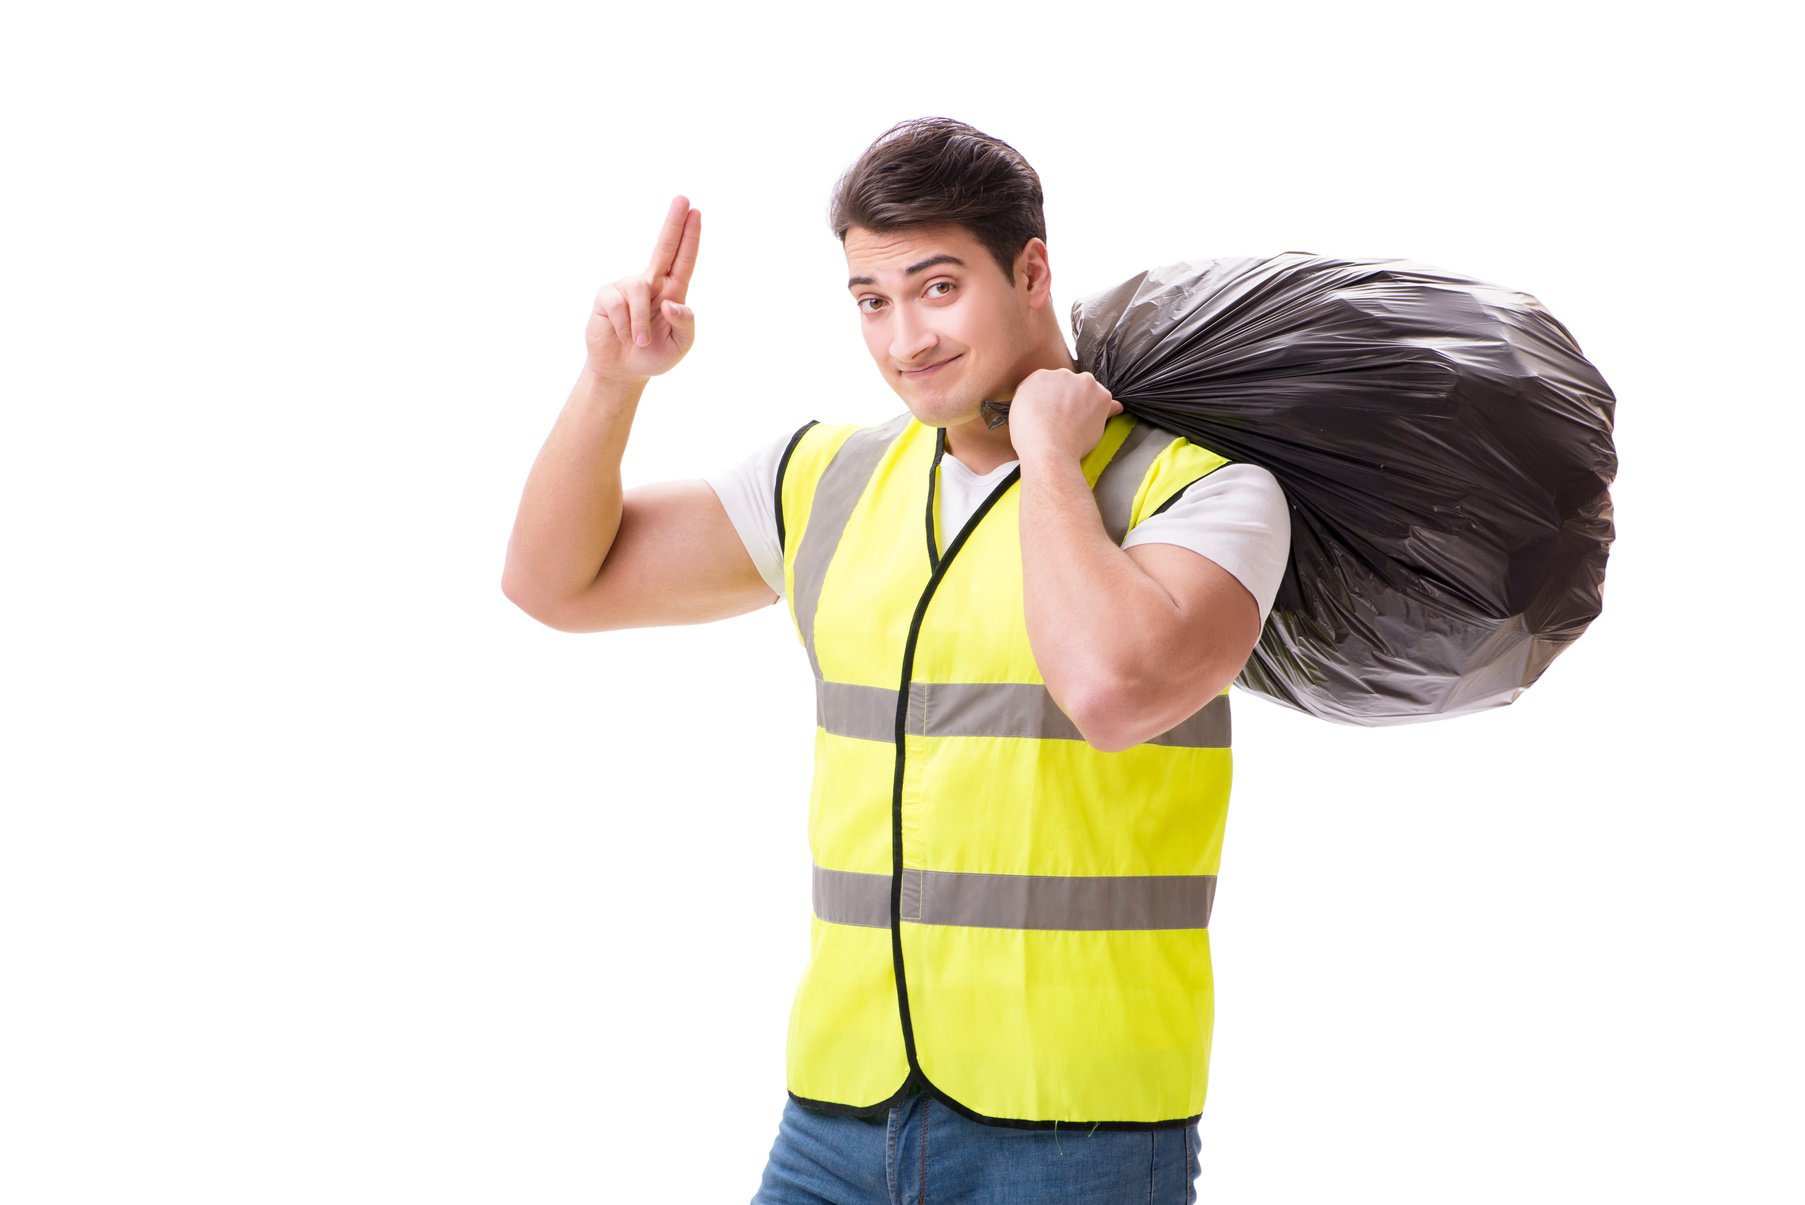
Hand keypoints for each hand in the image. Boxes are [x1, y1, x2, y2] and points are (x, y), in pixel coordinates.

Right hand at [584, 196, 700, 383]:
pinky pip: (619, 305)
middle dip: (673, 223)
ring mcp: (627, 288)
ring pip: (641, 290)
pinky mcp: (607, 296)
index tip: (696, 212)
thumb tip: (673, 300)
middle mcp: (651, 283)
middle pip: (664, 248)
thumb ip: (686, 324)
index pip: (684, 260)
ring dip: (642, 323)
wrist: (621, 371)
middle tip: (683, 198)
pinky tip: (624, 336)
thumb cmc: (653, 355)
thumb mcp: (680, 345)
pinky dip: (626, 326)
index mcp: (672, 291)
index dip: (690, 237)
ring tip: (640, 341)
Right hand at [1006, 368, 1122, 465]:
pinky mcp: (1102, 397)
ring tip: (1081, 424)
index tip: (1055, 410)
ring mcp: (1084, 383)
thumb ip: (1031, 398)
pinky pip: (1110, 404)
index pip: (1051, 383)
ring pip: (1090, 392)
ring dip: (1088, 403)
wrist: (1048, 449)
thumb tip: (1042, 401)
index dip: (1054, 399)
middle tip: (1067, 419)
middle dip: (1071, 398)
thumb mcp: (1018, 410)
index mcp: (1039, 376)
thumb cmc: (1030, 437)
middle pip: (1071, 384)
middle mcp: (1063, 374)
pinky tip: (1105, 418)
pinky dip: (1109, 411)